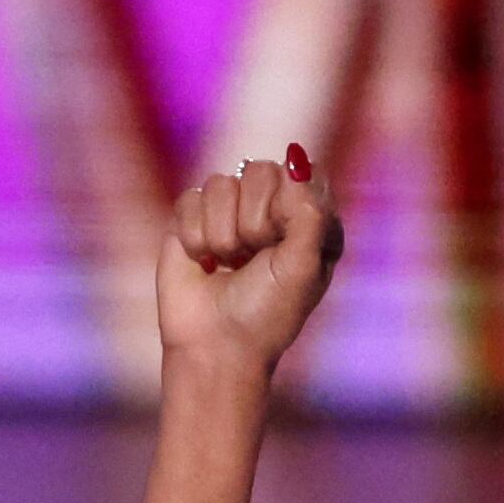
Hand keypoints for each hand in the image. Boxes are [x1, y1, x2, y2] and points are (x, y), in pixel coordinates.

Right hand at [156, 142, 343, 373]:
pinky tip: (206, 263)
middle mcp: (274, 209)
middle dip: (254, 222)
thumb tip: (297, 160)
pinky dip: (197, 237)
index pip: (305, 174)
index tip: (283, 242)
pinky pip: (191, 198)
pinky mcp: (193, 216)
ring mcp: (232, 209)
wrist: (215, 343)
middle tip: (256, 257)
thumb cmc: (267, 312)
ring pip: (222, 183)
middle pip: (261, 170)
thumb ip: (309, 214)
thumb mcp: (302, 268)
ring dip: (224, 235)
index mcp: (312, 220)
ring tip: (232, 264)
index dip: (289, 203)